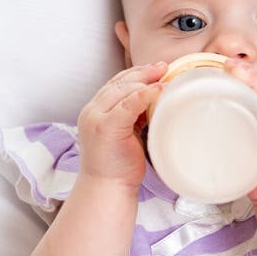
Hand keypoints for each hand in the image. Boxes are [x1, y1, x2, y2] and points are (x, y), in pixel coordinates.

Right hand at [77, 62, 166, 186]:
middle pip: (118, 83)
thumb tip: (155, 100)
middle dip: (142, 72)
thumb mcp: (126, 134)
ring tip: (164, 74)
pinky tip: (159, 89)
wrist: (107, 189)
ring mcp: (96, 119)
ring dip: (145, 80)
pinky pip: (127, 105)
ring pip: (121, 90)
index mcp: (95, 111)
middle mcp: (92, 111)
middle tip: (164, 66)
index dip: (136, 74)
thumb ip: (133, 116)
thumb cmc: (119, 166)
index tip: (156, 69)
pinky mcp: (106, 128)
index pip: (115, 85)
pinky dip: (144, 95)